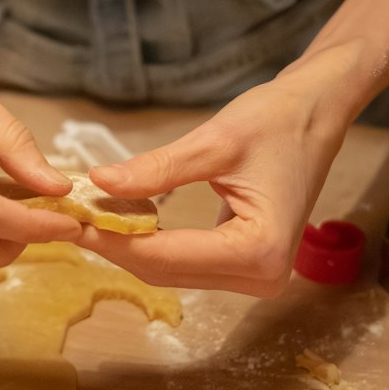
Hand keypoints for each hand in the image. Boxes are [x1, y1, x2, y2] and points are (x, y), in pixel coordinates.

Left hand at [78, 54, 354, 293]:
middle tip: (71, 216)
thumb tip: (96, 184)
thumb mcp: (213, 142)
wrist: (317, 112)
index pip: (166, 256)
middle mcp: (263, 277)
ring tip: (92, 213)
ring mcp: (258, 277)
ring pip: (173, 272)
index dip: (113, 241)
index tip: (72, 220)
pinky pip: (188, 262)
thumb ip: (156, 170)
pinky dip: (154, 243)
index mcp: (260, 250)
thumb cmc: (277, 119)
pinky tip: (124, 218)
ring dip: (131, 247)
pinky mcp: (250, 267)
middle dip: (116, 246)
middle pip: (167, 271)